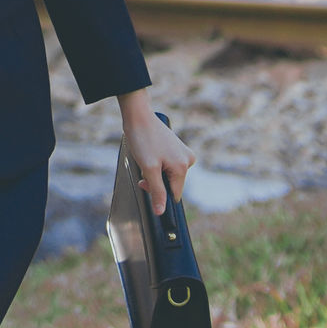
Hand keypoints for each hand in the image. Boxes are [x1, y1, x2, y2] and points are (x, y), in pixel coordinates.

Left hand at [120, 91, 194, 215]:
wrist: (138, 116)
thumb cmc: (142, 139)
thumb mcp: (148, 169)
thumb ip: (157, 191)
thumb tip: (161, 211)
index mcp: (183, 167)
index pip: (174, 194)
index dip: (158, 194)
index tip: (145, 183)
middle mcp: (188, 160)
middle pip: (171, 184)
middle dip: (155, 181)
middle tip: (142, 169)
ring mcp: (183, 153)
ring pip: (168, 175)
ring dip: (155, 172)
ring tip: (145, 157)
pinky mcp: (177, 148)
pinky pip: (168, 165)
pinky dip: (157, 164)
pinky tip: (150, 153)